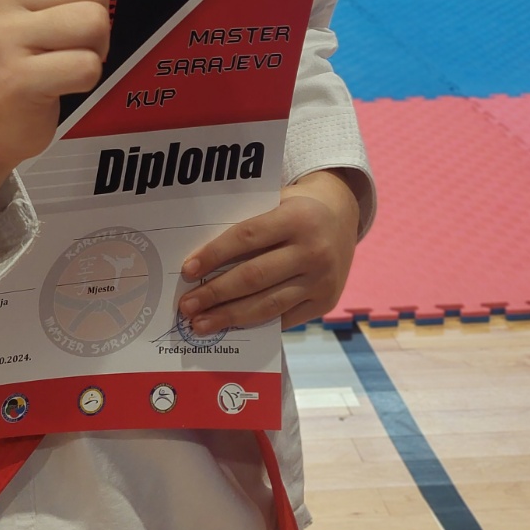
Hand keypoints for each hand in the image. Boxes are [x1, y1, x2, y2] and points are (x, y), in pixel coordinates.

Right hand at [0, 0, 108, 284]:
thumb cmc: (21, 51)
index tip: (64, 3)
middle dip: (97, 17)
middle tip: (68, 41)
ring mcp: (3, 35)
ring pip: (95, 21)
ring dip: (95, 48)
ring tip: (66, 60)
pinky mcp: (16, 77)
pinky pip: (87, 66)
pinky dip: (86, 78)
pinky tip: (60, 83)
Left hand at [178, 170, 361, 332]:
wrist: (343, 218)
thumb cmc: (296, 209)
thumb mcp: (277, 201)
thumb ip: (247, 223)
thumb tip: (202, 259)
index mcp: (297, 218)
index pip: (246, 237)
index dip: (214, 255)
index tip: (187, 270)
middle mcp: (313, 251)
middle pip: (253, 277)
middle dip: (215, 293)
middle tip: (186, 306)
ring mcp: (321, 281)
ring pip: (267, 304)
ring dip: (229, 317)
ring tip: (201, 323)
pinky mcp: (325, 303)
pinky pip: (284, 319)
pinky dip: (256, 325)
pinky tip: (232, 328)